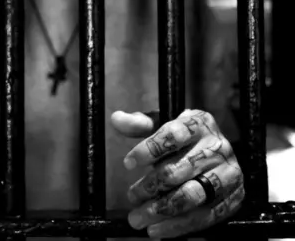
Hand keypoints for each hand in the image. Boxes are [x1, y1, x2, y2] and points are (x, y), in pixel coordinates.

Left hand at [111, 109, 243, 237]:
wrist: (217, 155)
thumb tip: (117, 119)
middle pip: (178, 170)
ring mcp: (228, 174)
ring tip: (138, 217)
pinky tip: (157, 229)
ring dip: (160, 209)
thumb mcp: (162, 125)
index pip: (173, 135)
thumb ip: (139, 124)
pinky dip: (177, 226)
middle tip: (131, 196)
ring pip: (191, 195)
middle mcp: (217, 147)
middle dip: (149, 186)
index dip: (148, 150)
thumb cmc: (183, 139)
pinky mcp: (232, 198)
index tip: (128, 163)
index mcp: (199, 124)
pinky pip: (205, 216)